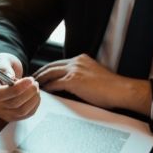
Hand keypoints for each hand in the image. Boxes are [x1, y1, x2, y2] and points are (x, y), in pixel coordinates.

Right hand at [0, 52, 40, 121]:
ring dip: (33, 99)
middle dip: (28, 92)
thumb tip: (10, 77)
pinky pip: (26, 115)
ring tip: (35, 87)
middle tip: (34, 82)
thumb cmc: (2, 66)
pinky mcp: (12, 116)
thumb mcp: (2, 60)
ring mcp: (2, 111)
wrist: (3, 75)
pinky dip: (34, 104)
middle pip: (12, 104)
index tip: (29, 79)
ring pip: (21, 111)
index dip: (16, 89)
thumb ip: (5, 66)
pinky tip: (35, 95)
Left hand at [33, 53, 151, 116]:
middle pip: (51, 66)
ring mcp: (75, 70)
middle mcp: (77, 61)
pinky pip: (55, 84)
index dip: (48, 69)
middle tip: (31, 80)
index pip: (59, 63)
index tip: (41, 76)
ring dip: (40, 80)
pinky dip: (47, 88)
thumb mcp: (94, 78)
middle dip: (40, 73)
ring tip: (33, 87)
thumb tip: (70, 88)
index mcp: (82, 59)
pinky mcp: (74, 80)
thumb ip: (81, 78)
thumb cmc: (111, 89)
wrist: (121, 90)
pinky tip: (42, 93)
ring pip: (50, 73)